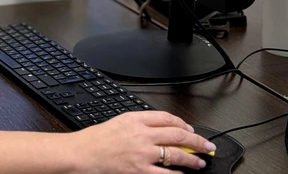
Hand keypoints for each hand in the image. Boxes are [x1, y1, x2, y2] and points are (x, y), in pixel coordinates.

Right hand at [67, 111, 215, 173]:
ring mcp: (142, 153)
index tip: (190, 130)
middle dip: (197, 141)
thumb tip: (159, 129)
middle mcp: (141, 134)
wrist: (80, 154)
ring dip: (192, 158)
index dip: (183, 124)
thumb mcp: (117, 122)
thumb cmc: (94, 140)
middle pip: (177, 134)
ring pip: (176, 154)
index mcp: (135, 119)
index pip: (167, 118)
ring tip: (199, 162)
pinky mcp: (139, 170)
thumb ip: (137, 124)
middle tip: (207, 145)